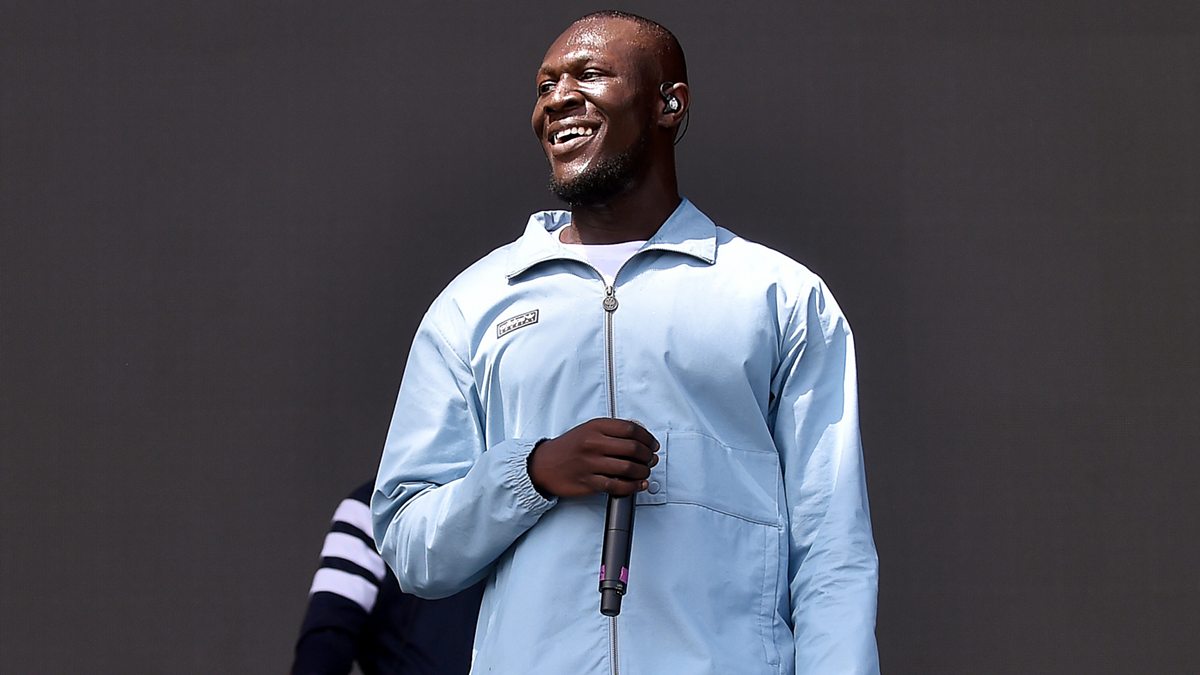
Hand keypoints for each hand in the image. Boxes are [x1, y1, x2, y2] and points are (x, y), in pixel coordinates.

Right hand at [527, 418, 659, 497]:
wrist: (543, 465)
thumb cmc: (568, 447)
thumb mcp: (587, 430)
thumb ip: (611, 430)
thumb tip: (639, 435)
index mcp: (595, 427)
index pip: (631, 429)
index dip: (647, 437)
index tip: (652, 444)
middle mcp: (593, 444)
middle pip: (633, 448)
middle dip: (648, 456)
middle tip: (651, 459)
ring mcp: (590, 464)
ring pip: (628, 468)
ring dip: (643, 471)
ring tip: (644, 471)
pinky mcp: (588, 482)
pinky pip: (617, 485)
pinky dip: (632, 486)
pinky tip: (638, 484)